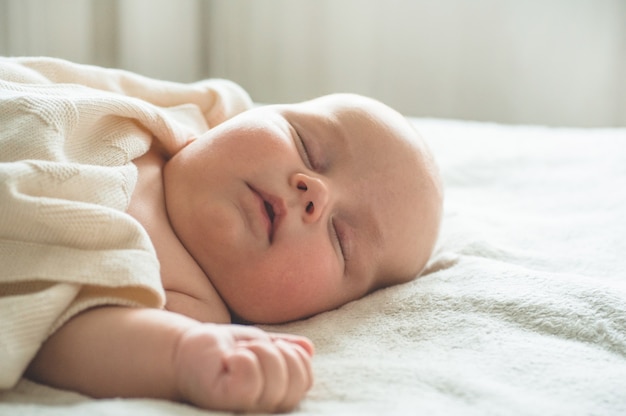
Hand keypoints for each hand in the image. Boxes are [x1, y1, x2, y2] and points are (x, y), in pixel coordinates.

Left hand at [173, 323, 313, 412]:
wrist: (184, 350)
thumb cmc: (221, 350)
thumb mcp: (259, 343)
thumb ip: (283, 349)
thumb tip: (308, 348)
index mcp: (277, 396)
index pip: (305, 379)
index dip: (292, 354)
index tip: (268, 345)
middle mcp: (264, 409)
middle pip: (295, 381)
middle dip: (277, 352)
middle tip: (250, 348)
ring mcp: (245, 408)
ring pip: (275, 380)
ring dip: (258, 351)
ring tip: (237, 353)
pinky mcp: (226, 401)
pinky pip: (250, 380)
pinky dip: (242, 359)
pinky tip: (229, 359)